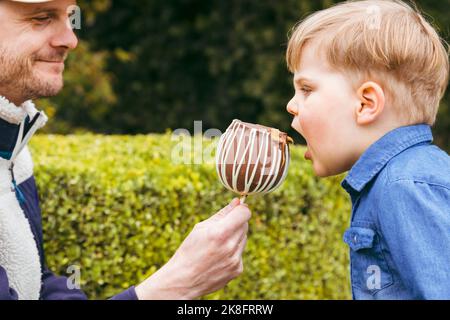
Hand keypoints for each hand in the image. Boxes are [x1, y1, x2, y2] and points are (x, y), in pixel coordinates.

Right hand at [135, 198, 250, 299]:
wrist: (184, 279)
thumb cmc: (190, 250)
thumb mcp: (201, 228)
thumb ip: (222, 214)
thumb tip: (237, 202)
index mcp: (220, 233)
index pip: (244, 213)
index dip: (241, 209)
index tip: (237, 209)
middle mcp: (230, 247)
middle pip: (245, 225)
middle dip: (236, 223)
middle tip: (221, 229)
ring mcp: (235, 260)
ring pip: (243, 239)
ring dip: (234, 238)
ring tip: (217, 245)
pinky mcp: (237, 270)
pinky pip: (240, 253)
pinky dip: (233, 252)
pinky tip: (219, 257)